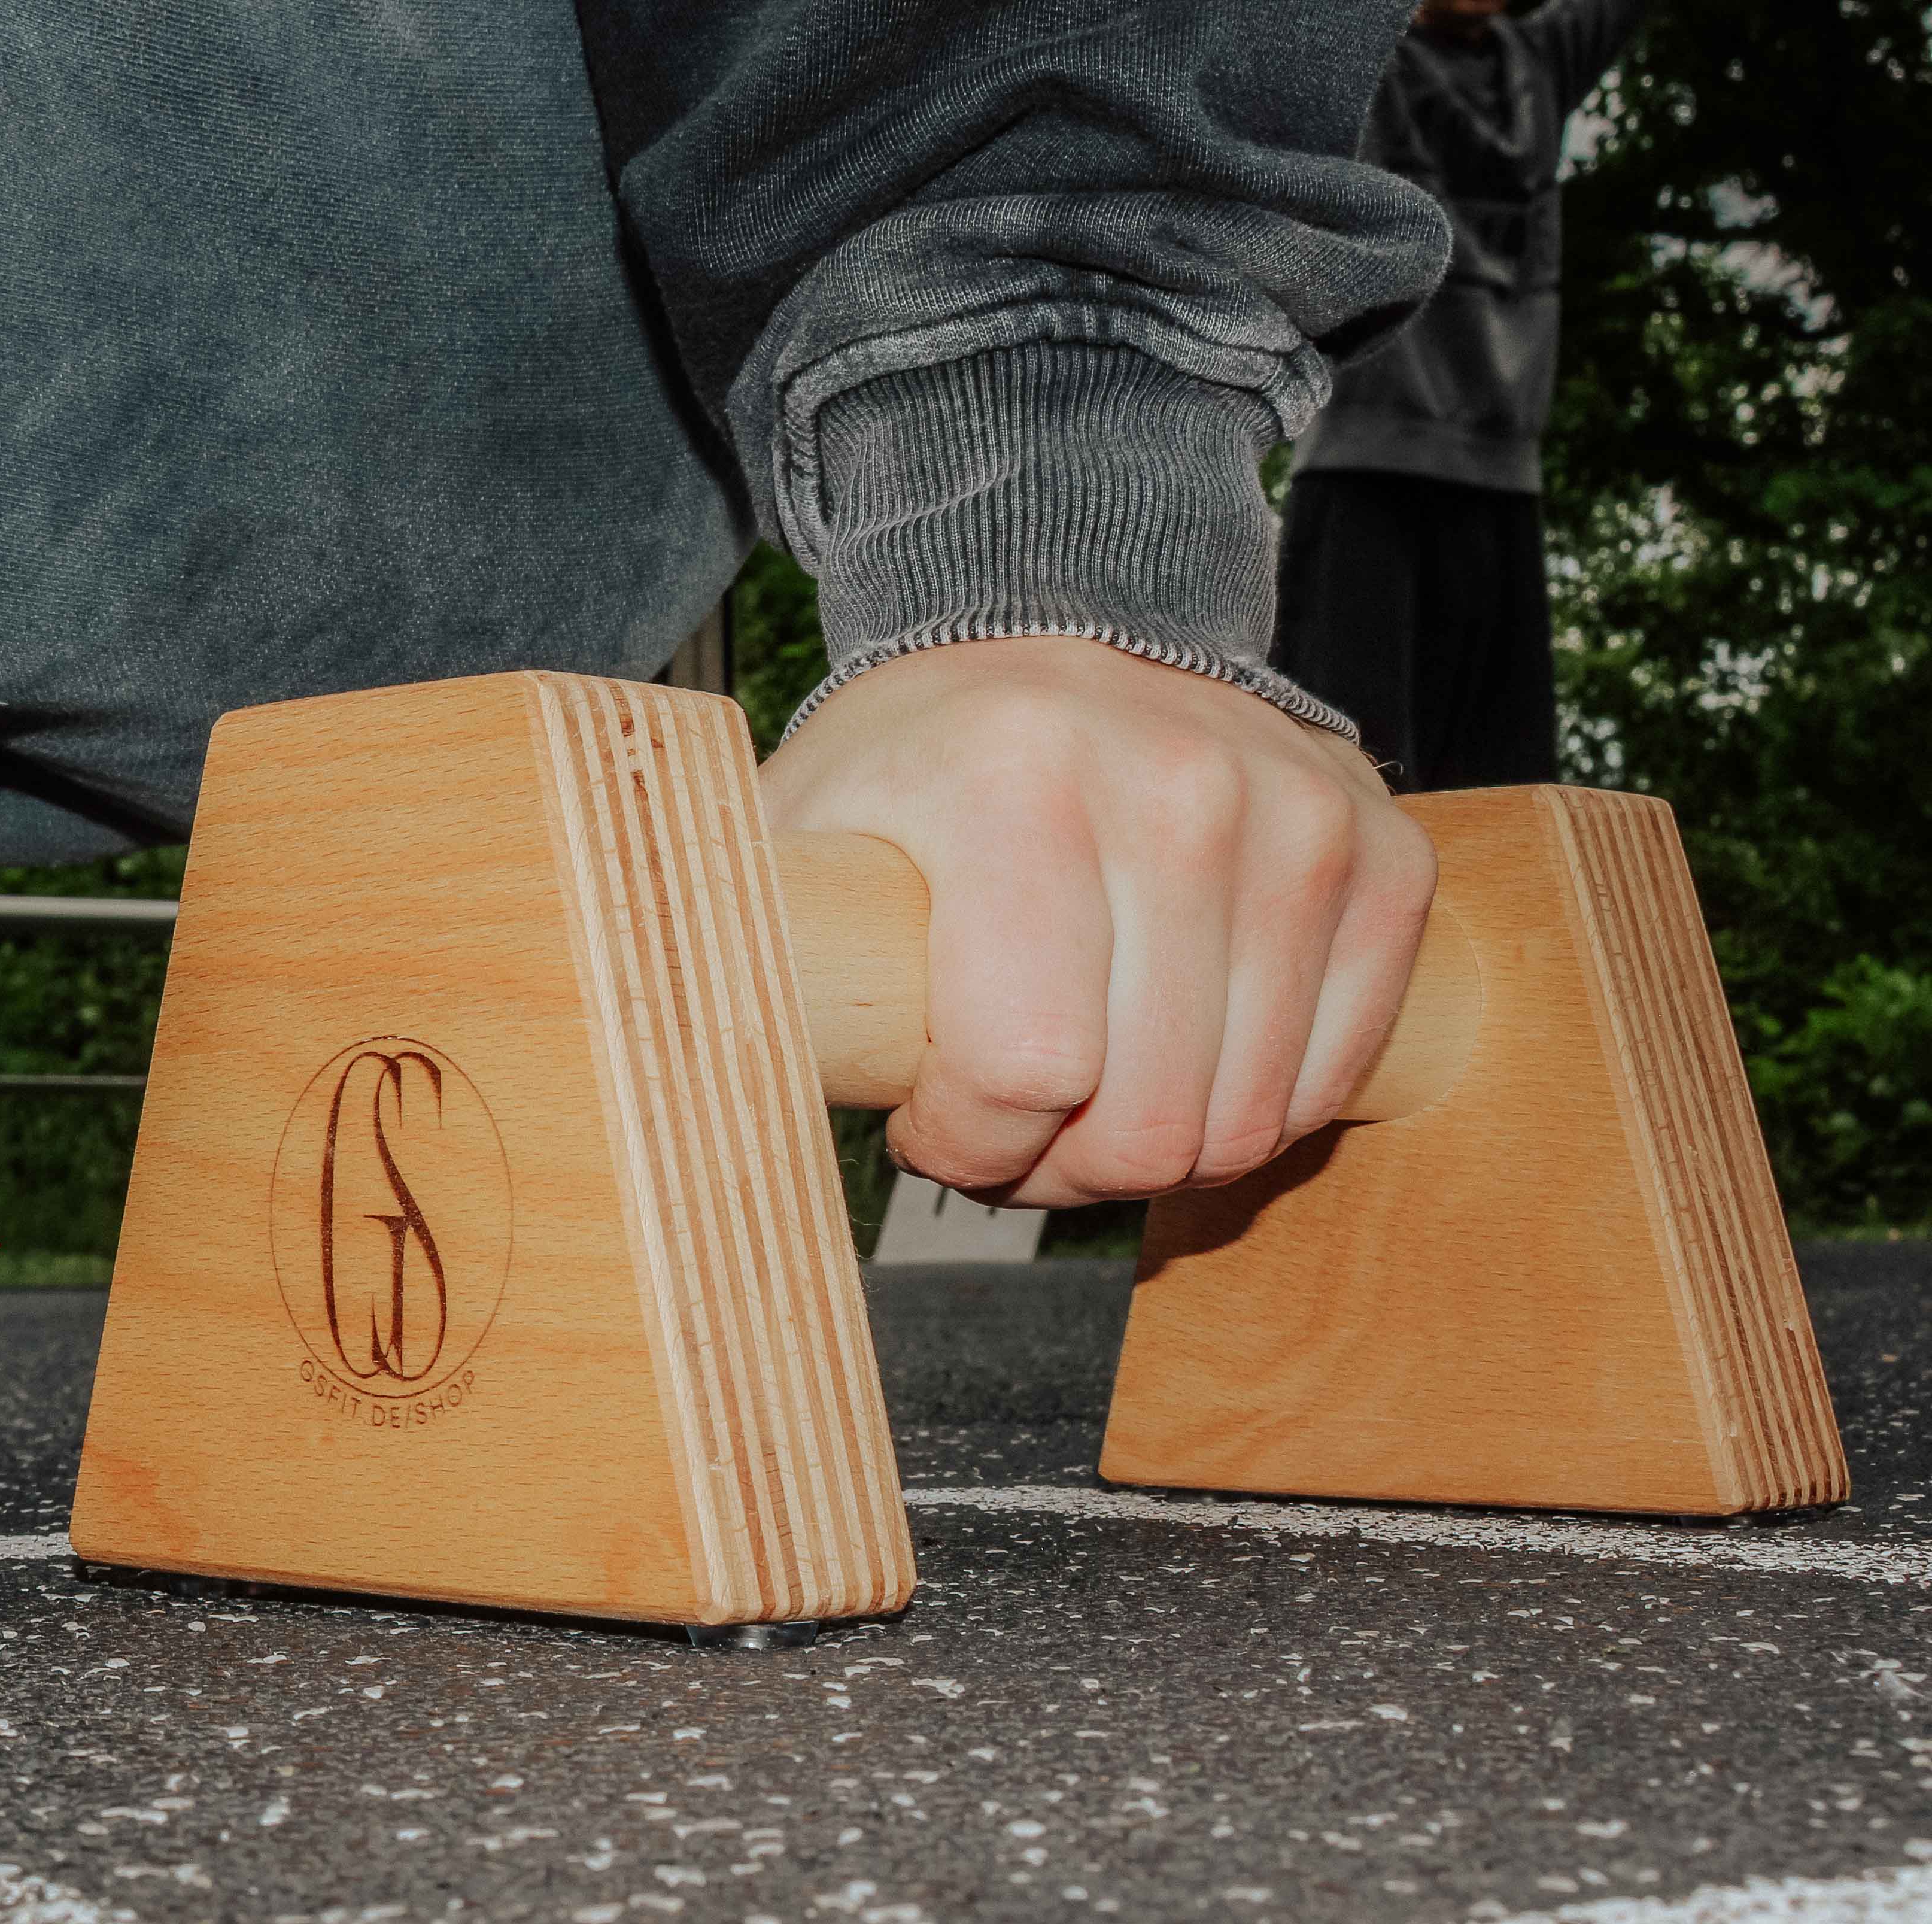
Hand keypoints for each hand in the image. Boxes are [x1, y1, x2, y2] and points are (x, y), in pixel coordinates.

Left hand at [757, 638, 1436, 1207]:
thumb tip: (660, 1062)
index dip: (964, 1142)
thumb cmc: (917, 769)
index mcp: (1016, 779)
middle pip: (1141, 1118)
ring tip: (1081, 1086)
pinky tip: (1173, 1055)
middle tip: (1006, 1118)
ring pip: (1240, 1118)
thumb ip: (756, 941)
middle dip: (1056, 1165)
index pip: (1022, 1069)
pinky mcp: (1383, 855)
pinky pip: (1331, 1074)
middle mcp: (1179, 784)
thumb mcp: (801, 836)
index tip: (926, 1113)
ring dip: (1149, 1147)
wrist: (1056, 638)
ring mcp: (1298, 817)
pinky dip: (1248, 1105)